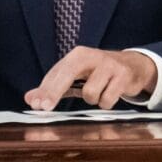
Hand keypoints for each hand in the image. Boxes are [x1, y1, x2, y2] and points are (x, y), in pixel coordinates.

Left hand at [26, 46, 157, 110]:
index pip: (57, 72)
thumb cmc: (97, 72)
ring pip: (90, 93)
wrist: (132, 65)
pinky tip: (110, 93)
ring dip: (92, 99)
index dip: (45, 90)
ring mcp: (110, 65)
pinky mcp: (123, 76)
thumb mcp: (74, 76)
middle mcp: (93, 56)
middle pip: (69, 74)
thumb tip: (29, 98)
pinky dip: (106, 102)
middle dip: (55, 92)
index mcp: (78, 55)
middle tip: (45, 107)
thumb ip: (51, 87)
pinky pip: (107, 100)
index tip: (36, 104)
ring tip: (99, 91)